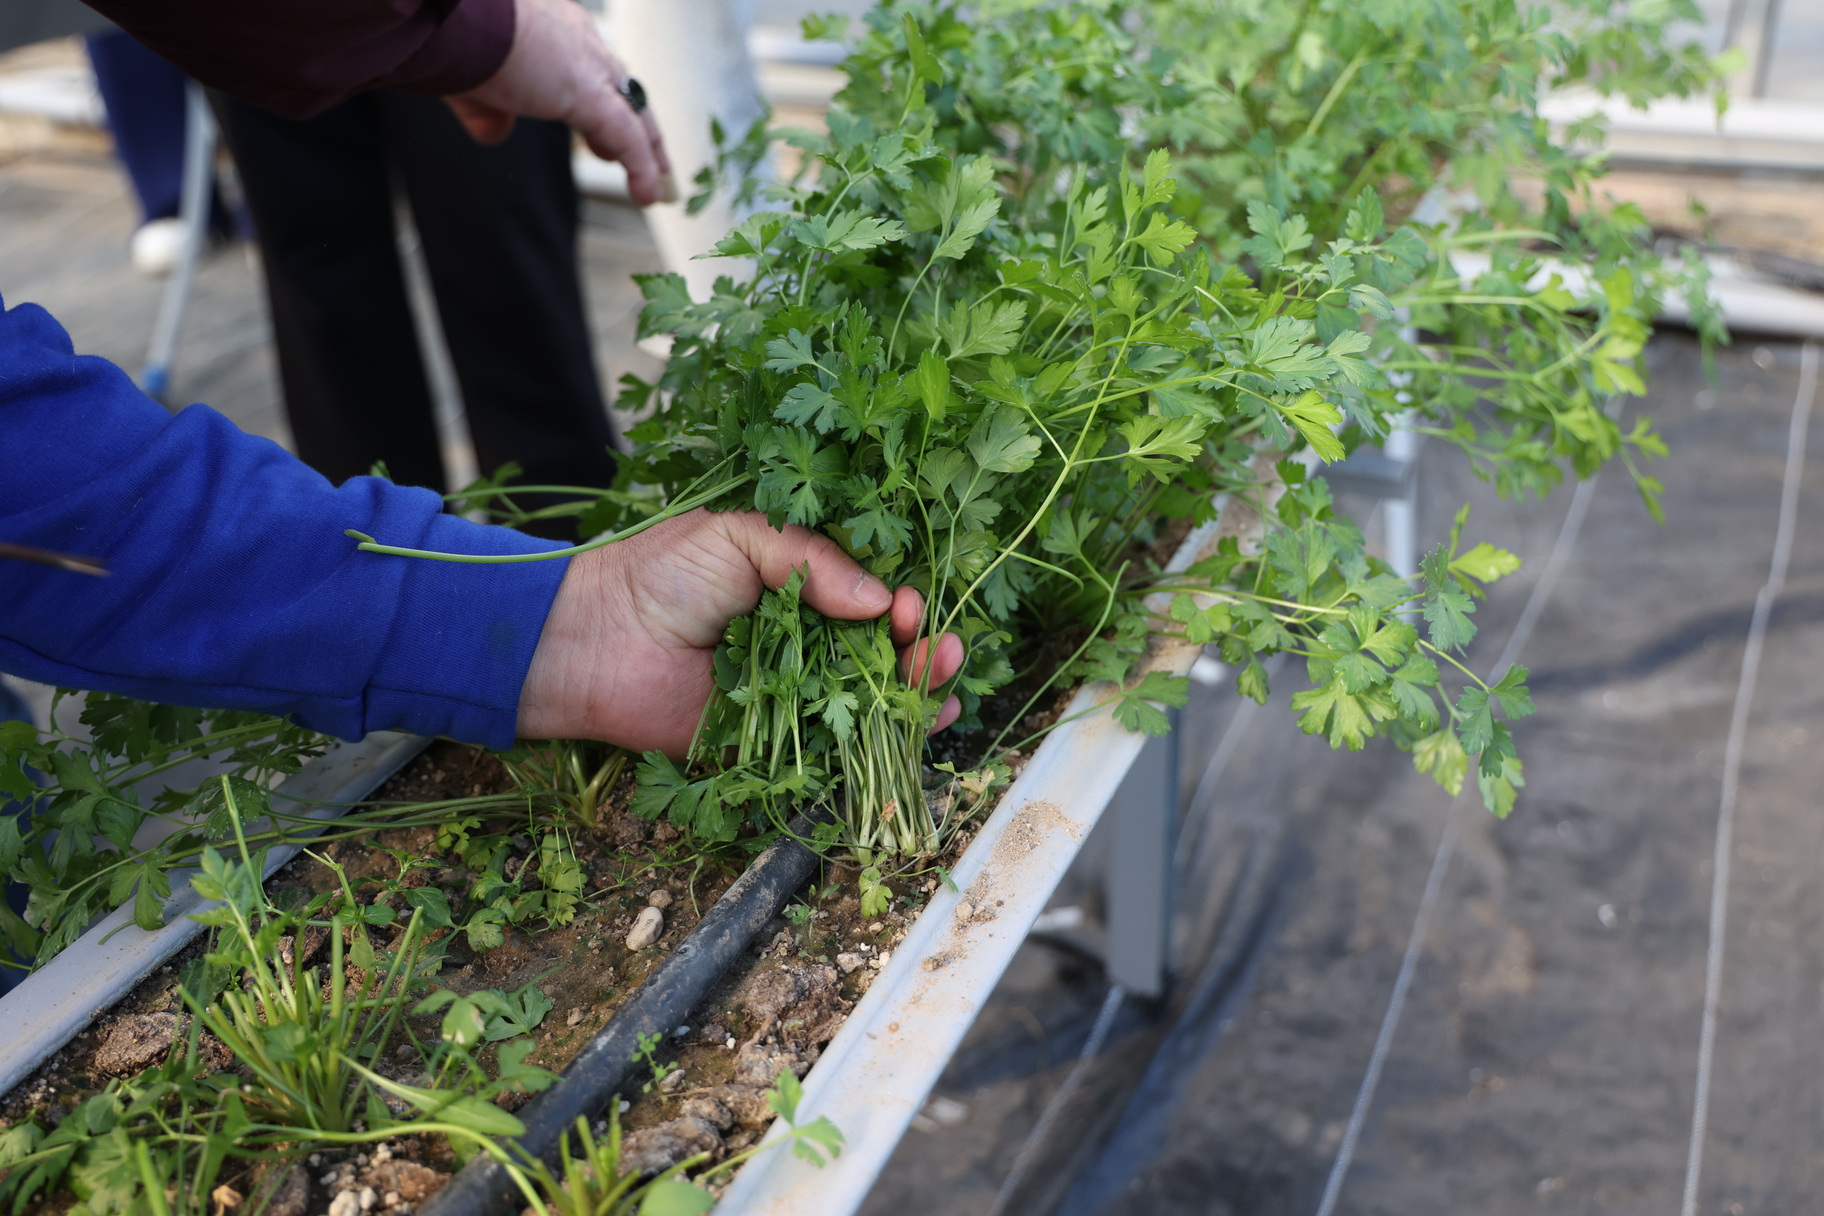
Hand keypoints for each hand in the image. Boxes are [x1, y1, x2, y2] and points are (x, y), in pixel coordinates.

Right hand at [444, 0, 675, 205]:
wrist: (448, 17)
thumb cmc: (450, 38)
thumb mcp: (472, 82)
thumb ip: (489, 110)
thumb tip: (495, 134)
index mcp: (553, 29)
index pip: (592, 67)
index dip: (604, 100)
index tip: (604, 135)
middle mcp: (578, 38)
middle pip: (623, 87)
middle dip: (639, 124)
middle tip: (652, 158)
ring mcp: (587, 63)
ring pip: (634, 110)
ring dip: (650, 149)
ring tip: (661, 183)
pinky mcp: (588, 91)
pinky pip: (627, 135)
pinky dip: (641, 166)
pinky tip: (647, 194)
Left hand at [516, 509, 965, 754]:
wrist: (596, 640)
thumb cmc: (659, 575)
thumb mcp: (740, 536)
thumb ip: (813, 559)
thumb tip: (880, 599)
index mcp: (799, 586)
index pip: (872, 597)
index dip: (902, 603)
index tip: (909, 607)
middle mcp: (804, 639)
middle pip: (885, 649)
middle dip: (923, 647)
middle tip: (938, 646)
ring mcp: (794, 691)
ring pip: (873, 696)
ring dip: (918, 689)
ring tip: (940, 675)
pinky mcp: (775, 739)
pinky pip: (838, 743)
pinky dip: (884, 739)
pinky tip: (923, 723)